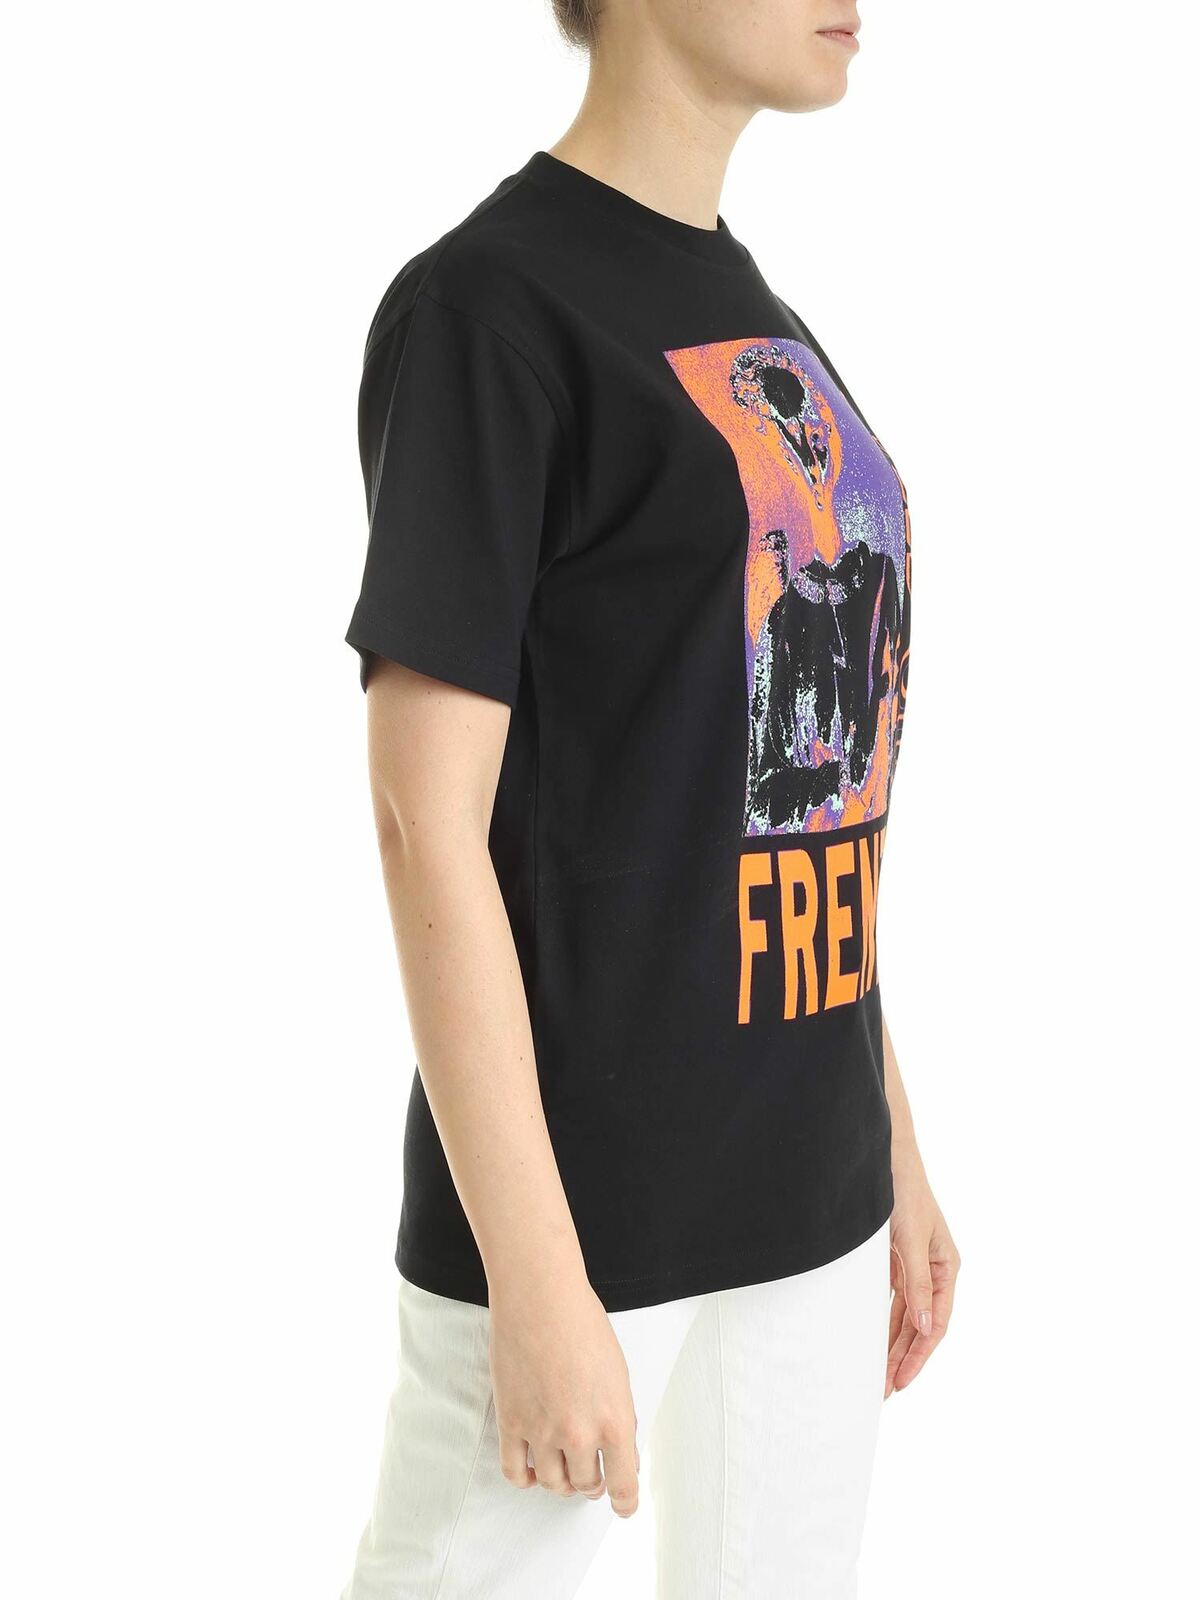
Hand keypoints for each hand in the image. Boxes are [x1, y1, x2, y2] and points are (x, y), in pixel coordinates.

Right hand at [489, 1275, 640, 1515]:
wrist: (540, 1297)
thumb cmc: (582, 1324)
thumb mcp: (618, 1373)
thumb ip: (620, 1417)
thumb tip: (622, 1453)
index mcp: (616, 1420)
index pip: (624, 1484)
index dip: (624, 1502)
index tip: (622, 1507)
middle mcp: (580, 1434)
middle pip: (587, 1485)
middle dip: (593, 1482)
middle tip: (591, 1472)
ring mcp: (542, 1432)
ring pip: (554, 1484)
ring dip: (562, 1482)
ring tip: (564, 1467)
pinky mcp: (511, 1423)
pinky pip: (516, 1472)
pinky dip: (527, 1479)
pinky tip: (534, 1470)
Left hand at [886, 1153, 959, 1396]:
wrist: (885, 1158)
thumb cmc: (903, 1192)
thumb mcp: (911, 1239)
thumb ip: (917, 1283)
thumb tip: (926, 1329)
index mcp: (947, 1268)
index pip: (936, 1324)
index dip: (919, 1355)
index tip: (901, 1381)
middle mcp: (933, 1272)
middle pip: (919, 1326)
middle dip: (903, 1358)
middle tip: (884, 1390)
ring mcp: (913, 1268)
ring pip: (905, 1317)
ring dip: (892, 1346)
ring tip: (878, 1376)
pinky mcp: (894, 1262)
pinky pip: (891, 1301)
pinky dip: (883, 1323)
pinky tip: (872, 1342)